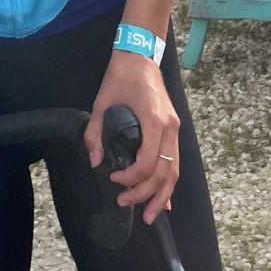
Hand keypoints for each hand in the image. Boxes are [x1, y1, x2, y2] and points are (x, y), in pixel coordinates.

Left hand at [84, 50, 180, 225]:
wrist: (139, 55)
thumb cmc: (121, 76)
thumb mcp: (102, 102)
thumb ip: (96, 134)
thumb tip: (94, 162)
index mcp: (155, 122)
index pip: (148, 163)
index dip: (131, 178)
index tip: (113, 179)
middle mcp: (170, 128)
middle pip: (165, 173)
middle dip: (147, 194)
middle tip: (126, 204)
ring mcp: (175, 129)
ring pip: (174, 171)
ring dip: (162, 195)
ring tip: (151, 215)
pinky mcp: (173, 128)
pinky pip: (175, 161)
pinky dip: (169, 181)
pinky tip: (164, 199)